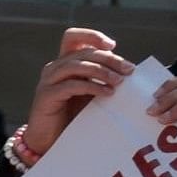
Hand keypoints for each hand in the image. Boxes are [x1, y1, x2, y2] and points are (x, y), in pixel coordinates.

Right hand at [24, 28, 131, 156]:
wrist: (49, 140)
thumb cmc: (72, 116)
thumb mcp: (90, 92)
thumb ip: (102, 78)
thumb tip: (129, 70)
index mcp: (64, 63)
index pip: (73, 37)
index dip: (92, 36)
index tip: (113, 46)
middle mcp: (54, 68)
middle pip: (83, 52)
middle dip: (109, 59)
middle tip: (128, 70)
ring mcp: (49, 81)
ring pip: (76, 65)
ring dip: (101, 71)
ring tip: (119, 82)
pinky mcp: (47, 95)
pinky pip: (72, 85)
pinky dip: (92, 86)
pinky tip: (107, 93)